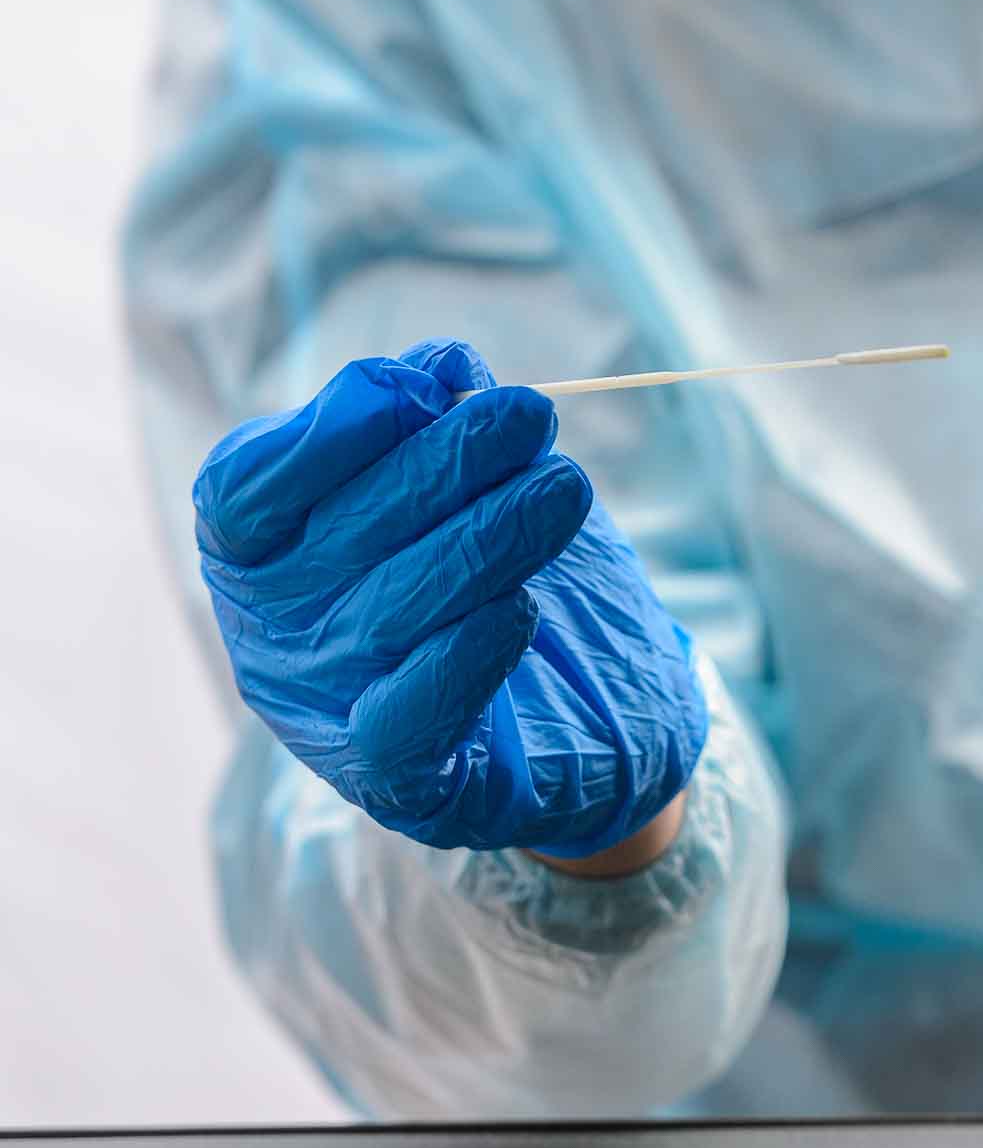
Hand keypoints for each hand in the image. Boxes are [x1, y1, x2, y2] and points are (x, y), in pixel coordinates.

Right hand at [193, 338, 706, 857]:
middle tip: (530, 414)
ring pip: (394, 615)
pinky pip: (411, 720)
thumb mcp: (460, 488)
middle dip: (444, 466)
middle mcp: (275, 636)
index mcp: (259, 554)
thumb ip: (437, 429)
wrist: (567, 716)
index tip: (420, 386)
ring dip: (486, 540)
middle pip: (341, 540)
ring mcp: (330, 713)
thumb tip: (445, 367)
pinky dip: (462, 660)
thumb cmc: (486, 577)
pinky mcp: (402, 781)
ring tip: (563, 487)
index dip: (328, 432)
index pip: (249, 490)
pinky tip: (519, 609)